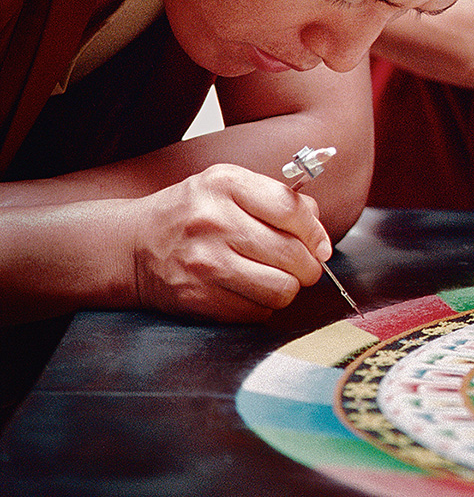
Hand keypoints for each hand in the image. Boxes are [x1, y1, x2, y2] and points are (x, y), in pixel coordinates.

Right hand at [125, 164, 331, 321]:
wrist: (131, 245)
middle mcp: (214, 221)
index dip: (316, 232)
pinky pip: (257, 312)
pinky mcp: (198, 297)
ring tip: (277, 280)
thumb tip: (320, 235)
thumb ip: (277, 200)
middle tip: (302, 267)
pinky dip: (262, 306)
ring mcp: (204, 262)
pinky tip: (249, 291)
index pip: (293, 209)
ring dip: (288, 289)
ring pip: (281, 289)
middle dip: (308, 266)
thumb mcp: (228, 187)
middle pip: (293, 254)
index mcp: (226, 184)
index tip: (319, 245)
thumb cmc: (191, 214)